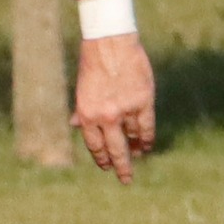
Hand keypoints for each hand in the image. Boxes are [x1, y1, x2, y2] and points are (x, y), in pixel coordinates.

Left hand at [71, 33, 154, 183]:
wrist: (109, 43)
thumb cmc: (93, 65)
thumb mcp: (81, 90)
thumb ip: (82, 110)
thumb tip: (76, 125)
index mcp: (87, 115)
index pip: (95, 145)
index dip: (101, 158)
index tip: (105, 166)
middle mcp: (106, 116)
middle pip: (115, 149)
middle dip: (120, 167)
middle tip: (125, 180)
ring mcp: (125, 110)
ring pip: (133, 138)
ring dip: (135, 150)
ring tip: (138, 157)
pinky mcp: (143, 100)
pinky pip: (147, 126)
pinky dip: (147, 138)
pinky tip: (147, 146)